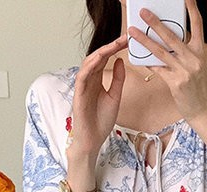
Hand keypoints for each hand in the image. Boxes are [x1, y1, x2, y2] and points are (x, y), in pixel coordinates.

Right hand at [69, 35, 127, 160]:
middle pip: (98, 58)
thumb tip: (120, 60)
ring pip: (89, 64)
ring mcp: (83, 87)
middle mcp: (89, 80)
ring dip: (101, 52)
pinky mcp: (78, 95)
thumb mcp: (115, 97)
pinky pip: (82, 77)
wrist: (93, 140)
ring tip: (114, 45)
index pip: (105, 59)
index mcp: (97, 80)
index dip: (115, 49)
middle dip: (110, 46)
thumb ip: (118, 80)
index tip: (128, 41)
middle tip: (124, 38)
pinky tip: (98, 59)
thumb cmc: (101, 121)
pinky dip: (89, 66)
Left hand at [128, 0, 206, 124]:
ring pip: (161, 51)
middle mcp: (193, 59)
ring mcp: (184, 71)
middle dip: (156, 23)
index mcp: (199, 52)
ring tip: (133, 31)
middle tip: (144, 12)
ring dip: (145, 40)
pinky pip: (158, 69)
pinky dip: (148, 63)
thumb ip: (185, 54)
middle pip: (172, 36)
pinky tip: (140, 57)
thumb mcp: (197, 67)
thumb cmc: (199, 89)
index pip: (197, 26)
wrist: (204, 111)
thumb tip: (168, 43)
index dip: (192, 10)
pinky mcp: (176, 83)